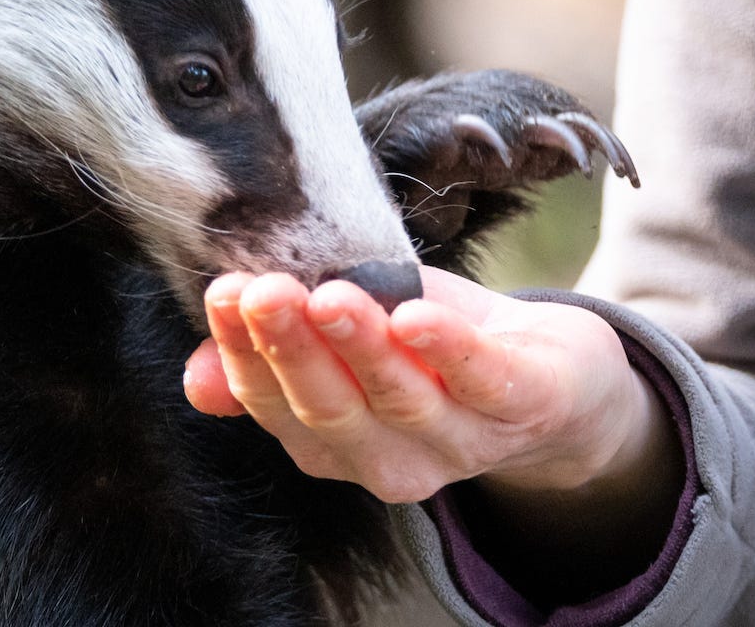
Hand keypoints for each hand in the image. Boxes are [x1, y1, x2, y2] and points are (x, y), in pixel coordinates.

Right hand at [183, 267, 669, 505]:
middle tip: (265, 293)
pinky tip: (417, 316)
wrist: (558, 372)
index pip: (276, 404)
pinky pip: (483, 382)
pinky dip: (449, 351)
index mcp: (337, 442)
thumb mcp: (350, 338)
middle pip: (331, 411)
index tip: (224, 294)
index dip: (244, 354)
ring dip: (361, 349)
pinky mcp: (526, 405)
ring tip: (331, 296)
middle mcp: (391, 460)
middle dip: (292, 351)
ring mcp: (462, 442)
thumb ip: (278, 352)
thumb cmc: (437, 347)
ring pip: (400, 401)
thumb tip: (196, 378)